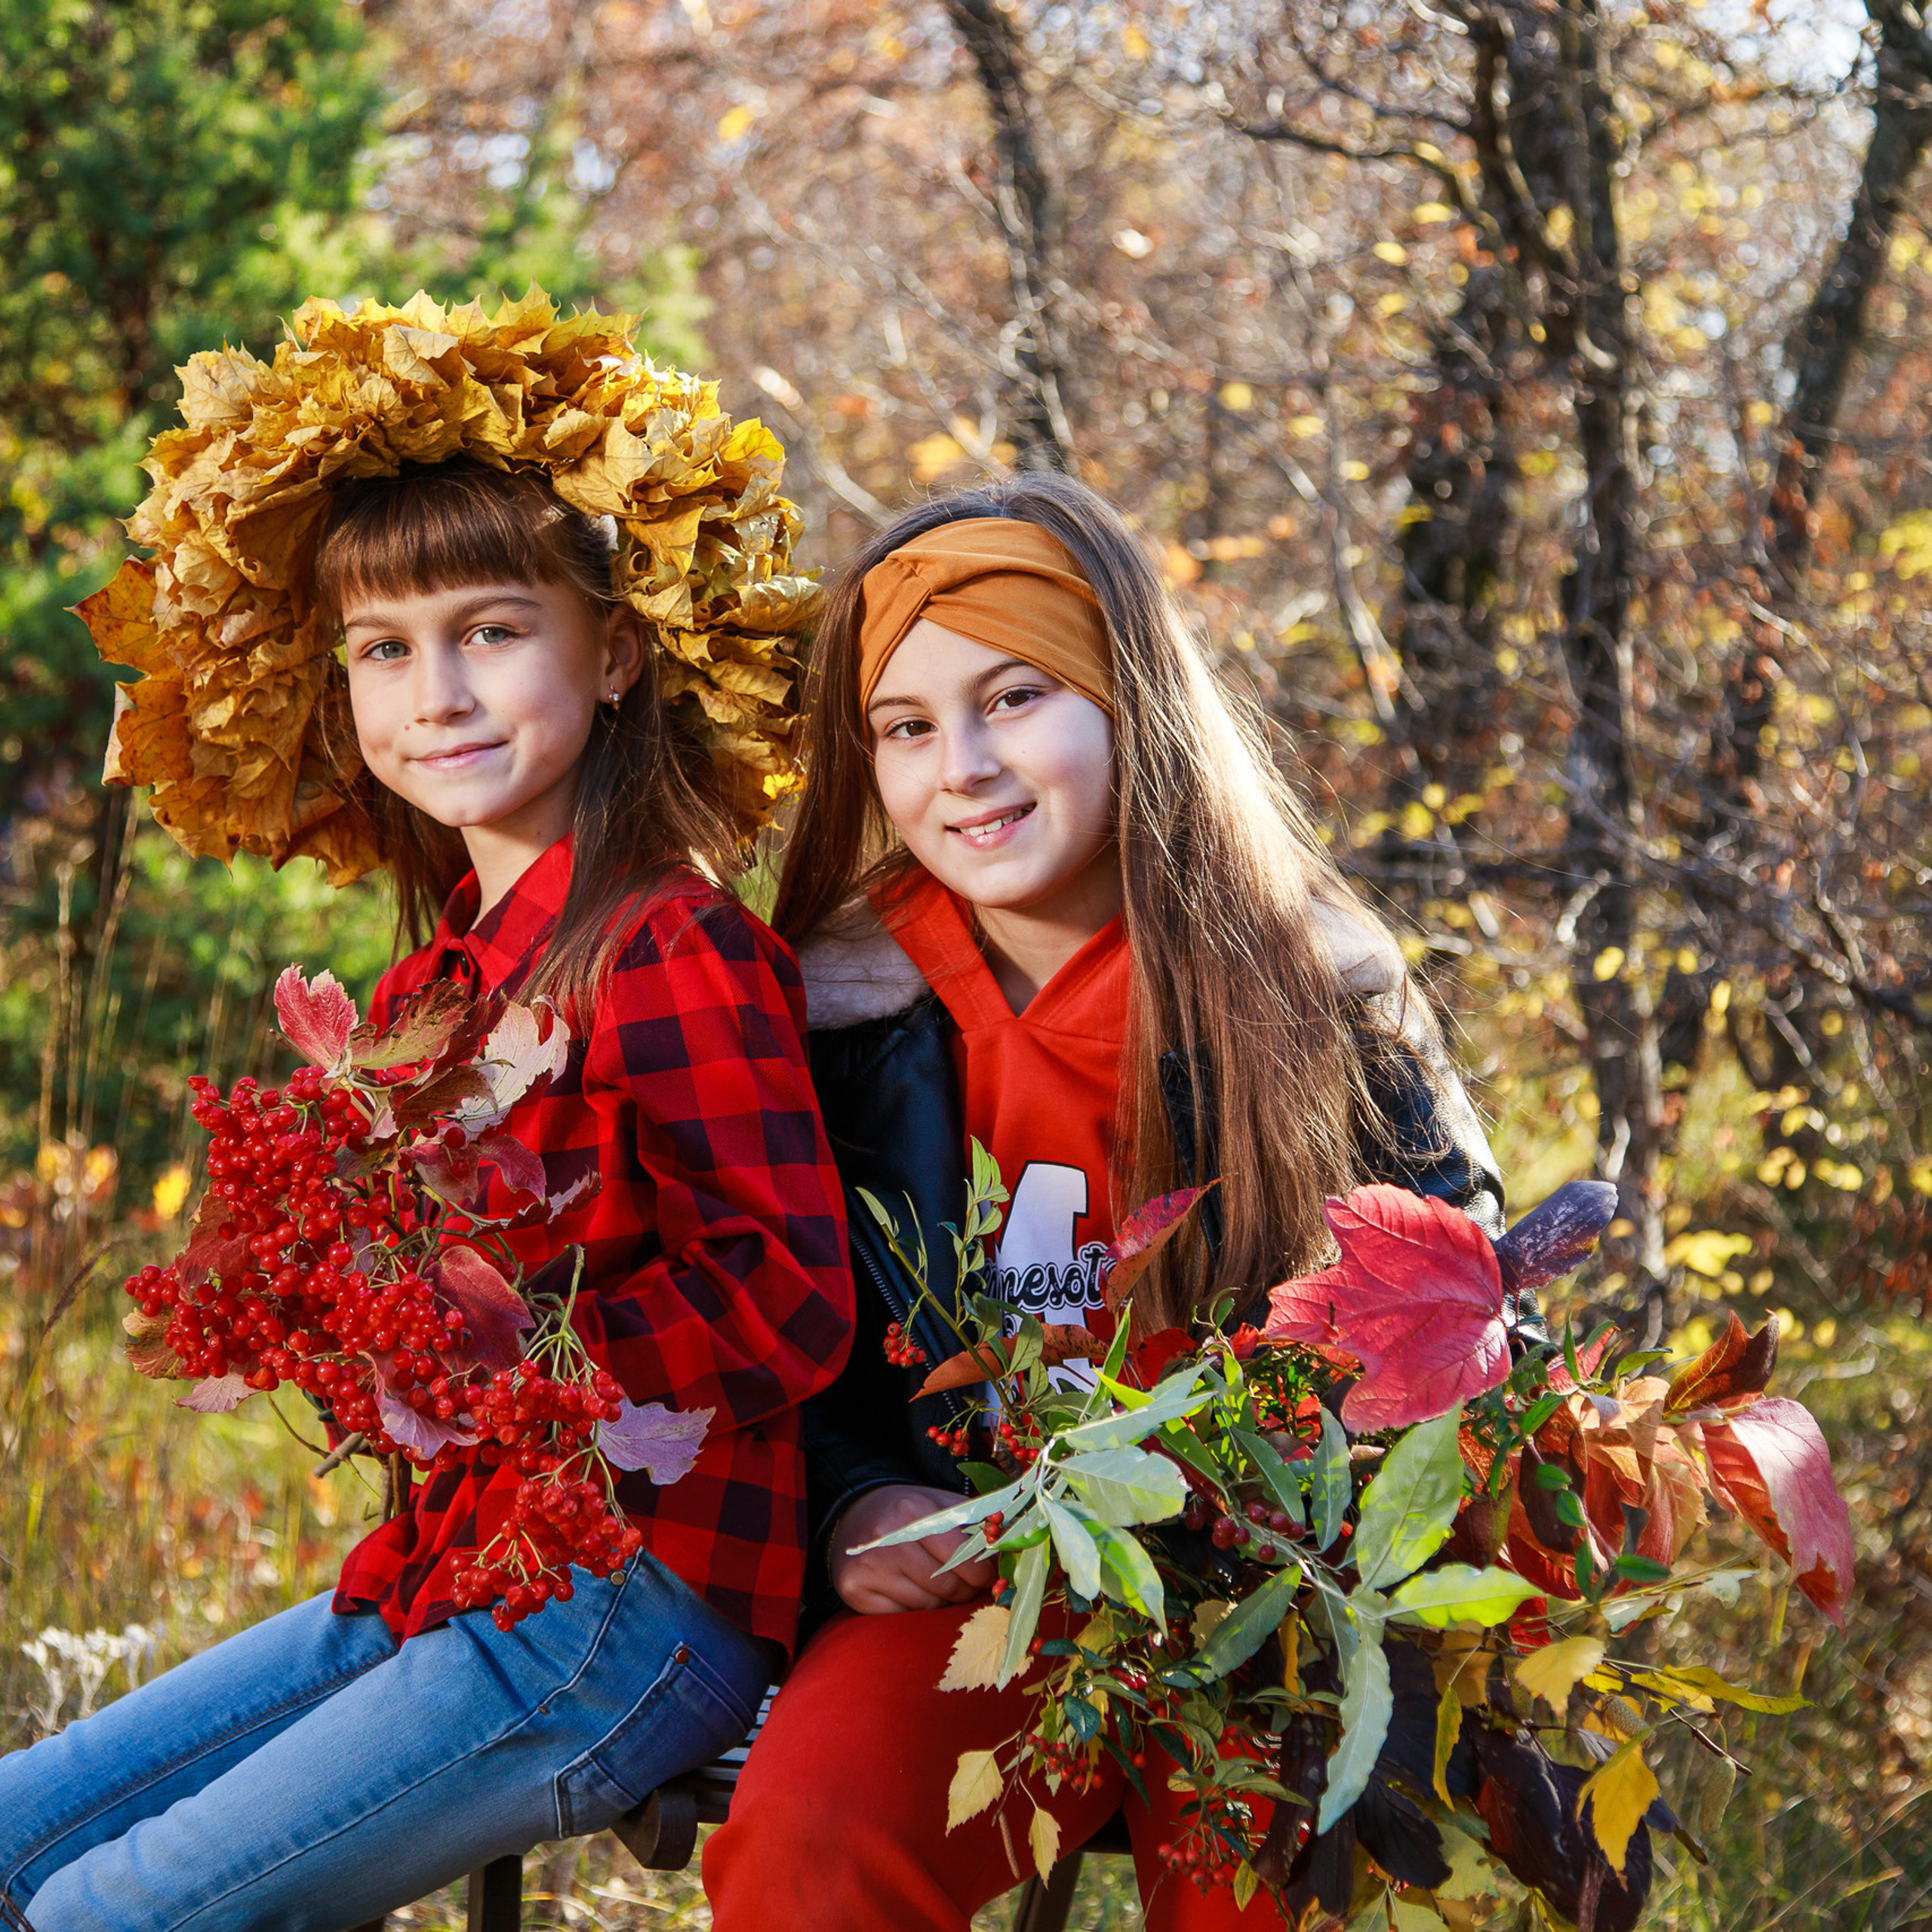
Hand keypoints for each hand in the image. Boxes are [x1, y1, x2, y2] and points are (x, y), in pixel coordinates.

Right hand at [829, 1484, 998, 1614]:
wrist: (854, 1515)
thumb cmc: (908, 1513)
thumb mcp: (940, 1504)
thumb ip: (975, 1524)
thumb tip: (1013, 1547)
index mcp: (912, 1511)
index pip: (963, 1556)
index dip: (983, 1571)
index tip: (988, 1576)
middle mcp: (888, 1540)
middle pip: (948, 1586)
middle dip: (966, 1590)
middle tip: (966, 1584)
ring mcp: (869, 1569)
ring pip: (929, 1606)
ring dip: (943, 1602)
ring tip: (938, 1585)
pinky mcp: (856, 1593)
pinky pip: (904, 1617)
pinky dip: (917, 1611)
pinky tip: (912, 1592)